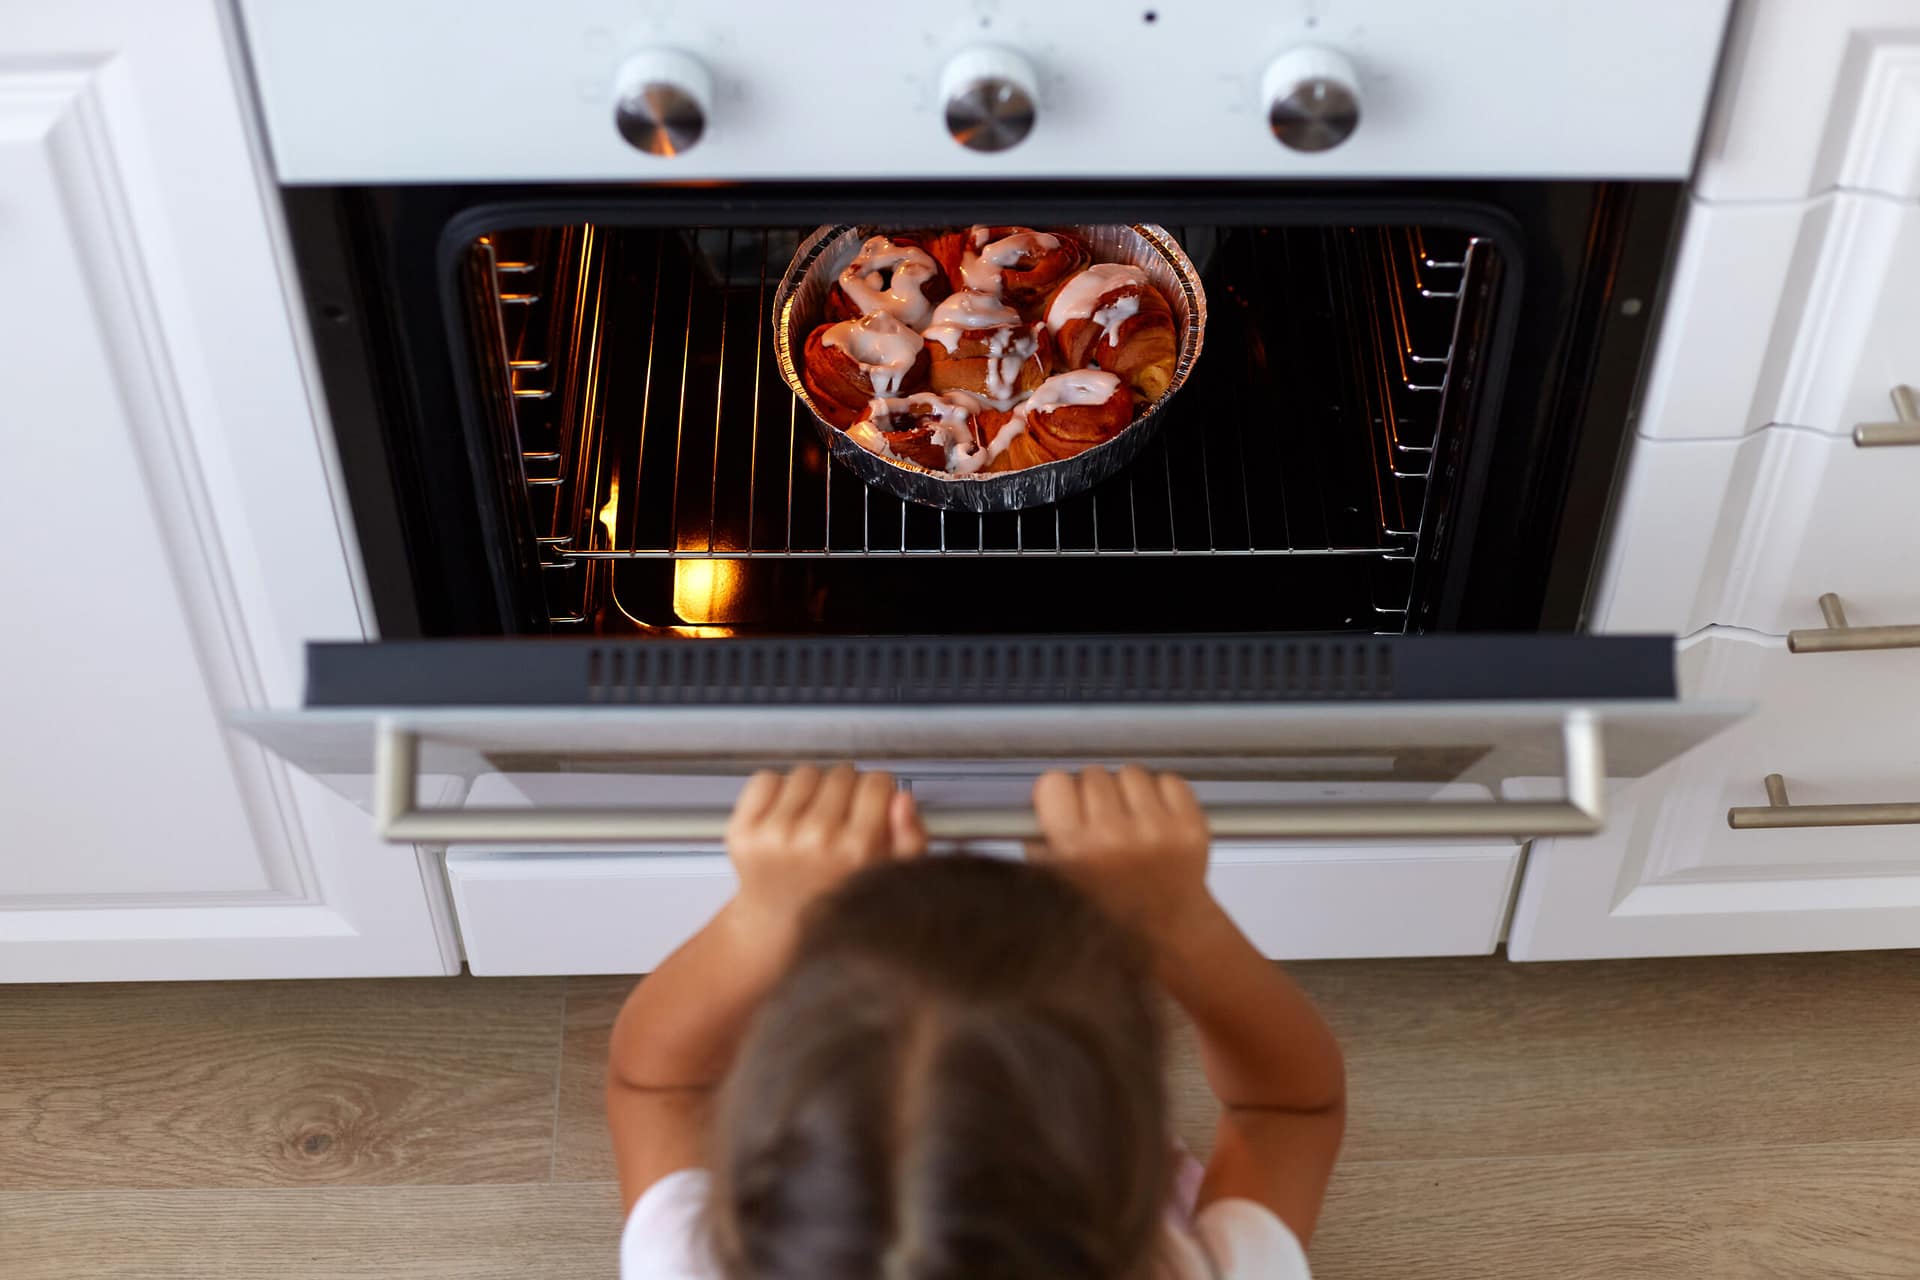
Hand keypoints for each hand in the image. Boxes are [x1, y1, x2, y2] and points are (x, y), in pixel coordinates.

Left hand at [725, 766, 925, 940]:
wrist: (778, 925)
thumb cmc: (836, 896)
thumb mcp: (889, 876)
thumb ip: (910, 838)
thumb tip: (902, 798)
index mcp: (857, 850)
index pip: (878, 782)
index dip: (877, 793)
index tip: (870, 807)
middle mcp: (816, 839)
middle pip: (843, 774)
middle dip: (845, 790)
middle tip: (838, 819)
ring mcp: (775, 834)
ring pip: (806, 773)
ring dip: (812, 789)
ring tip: (810, 819)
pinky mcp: (743, 830)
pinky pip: (766, 778)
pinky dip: (776, 791)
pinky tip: (783, 817)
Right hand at [1031, 766, 1212, 946]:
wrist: (1166, 930)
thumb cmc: (1110, 905)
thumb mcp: (1056, 880)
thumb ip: (1043, 836)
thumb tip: (1044, 794)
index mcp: (1075, 850)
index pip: (1055, 782)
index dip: (1060, 793)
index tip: (1066, 803)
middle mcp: (1114, 837)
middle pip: (1093, 774)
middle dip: (1096, 793)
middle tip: (1103, 820)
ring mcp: (1156, 830)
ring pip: (1131, 772)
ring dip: (1129, 791)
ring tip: (1132, 821)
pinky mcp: (1189, 826)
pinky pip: (1169, 780)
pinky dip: (1163, 794)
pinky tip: (1157, 821)